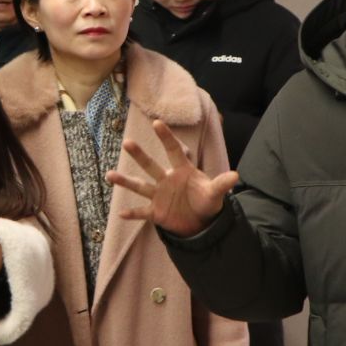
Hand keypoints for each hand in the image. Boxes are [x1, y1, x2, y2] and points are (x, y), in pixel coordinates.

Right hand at [106, 119, 239, 235]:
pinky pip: (142, 212)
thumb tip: (236, 176)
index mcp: (182, 171)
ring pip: (140, 186)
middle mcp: (167, 180)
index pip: (173, 151)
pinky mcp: (156, 212)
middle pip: (151, 166)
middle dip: (139, 155)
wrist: (200, 222)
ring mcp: (159, 196)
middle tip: (127, 142)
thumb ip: (221, 184)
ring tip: (109, 175)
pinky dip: (132, 213)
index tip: (157, 123)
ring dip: (125, 181)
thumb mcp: (214, 193)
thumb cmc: (206, 202)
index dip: (166, 138)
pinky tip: (121, 213)